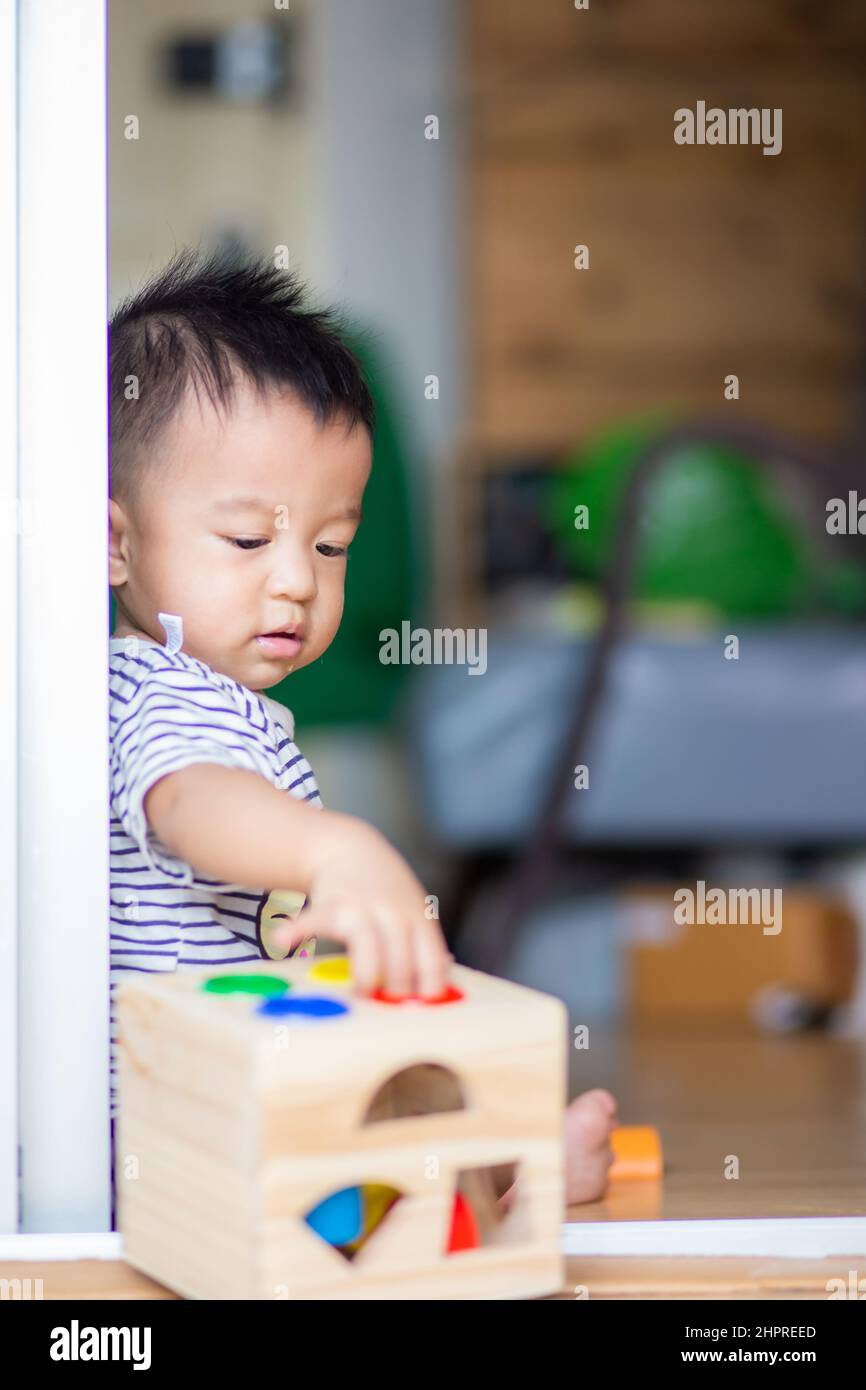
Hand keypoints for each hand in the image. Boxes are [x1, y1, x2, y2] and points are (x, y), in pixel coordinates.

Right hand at [269, 822, 450, 997]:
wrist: (351, 849)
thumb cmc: (387, 891)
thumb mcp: (414, 911)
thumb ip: (424, 944)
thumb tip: (442, 976)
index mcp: (419, 921)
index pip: (431, 961)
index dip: (427, 990)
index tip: (418, 1011)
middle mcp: (394, 914)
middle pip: (401, 959)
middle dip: (395, 989)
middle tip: (385, 1007)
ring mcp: (362, 907)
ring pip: (368, 941)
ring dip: (366, 971)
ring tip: (360, 992)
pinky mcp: (330, 903)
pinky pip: (314, 919)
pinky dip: (299, 930)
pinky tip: (283, 941)